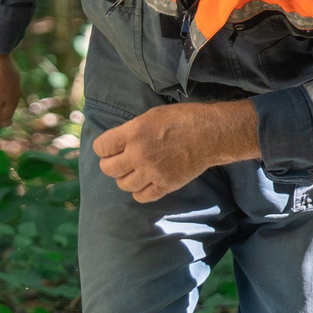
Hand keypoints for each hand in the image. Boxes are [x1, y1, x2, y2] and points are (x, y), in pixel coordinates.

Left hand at [92, 102, 260, 203]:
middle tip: (121, 160)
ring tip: (134, 171)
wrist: (211, 134)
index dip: (104, 148)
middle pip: (108, 168)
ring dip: (125, 178)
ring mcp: (152, 172)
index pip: (101, 147)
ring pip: (123, 184)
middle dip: (110, 164)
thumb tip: (119, 143)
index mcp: (133, 133)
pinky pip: (141, 196)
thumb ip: (131, 130)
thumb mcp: (151, 116)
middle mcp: (139, 154)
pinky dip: (139, 191)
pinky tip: (145, 183)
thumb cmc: (183, 119)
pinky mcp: (165, 185)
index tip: (111, 147)